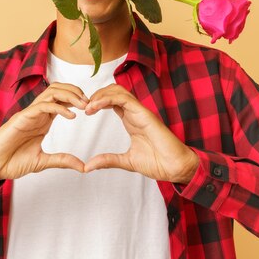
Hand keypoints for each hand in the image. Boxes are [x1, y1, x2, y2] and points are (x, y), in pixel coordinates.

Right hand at [0, 83, 87, 180]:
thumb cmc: (12, 161)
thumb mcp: (42, 161)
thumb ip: (62, 160)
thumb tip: (83, 166)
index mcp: (43, 120)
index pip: (62, 100)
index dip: (77, 99)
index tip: (92, 107)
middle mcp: (37, 113)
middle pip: (58, 90)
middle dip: (76, 92)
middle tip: (90, 102)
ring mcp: (29, 113)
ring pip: (51, 92)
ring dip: (69, 94)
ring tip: (83, 104)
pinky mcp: (22, 118)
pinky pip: (42, 105)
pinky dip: (58, 107)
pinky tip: (71, 115)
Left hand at [84, 84, 198, 184]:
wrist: (175, 167)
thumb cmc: (157, 162)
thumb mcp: (126, 161)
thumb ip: (108, 160)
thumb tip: (88, 166)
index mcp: (131, 120)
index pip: (112, 101)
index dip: (96, 102)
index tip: (84, 111)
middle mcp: (135, 112)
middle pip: (113, 91)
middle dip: (96, 94)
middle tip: (83, 106)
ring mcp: (140, 111)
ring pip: (118, 91)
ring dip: (100, 95)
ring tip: (88, 106)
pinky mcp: (145, 114)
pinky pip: (124, 99)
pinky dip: (107, 99)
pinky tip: (95, 106)